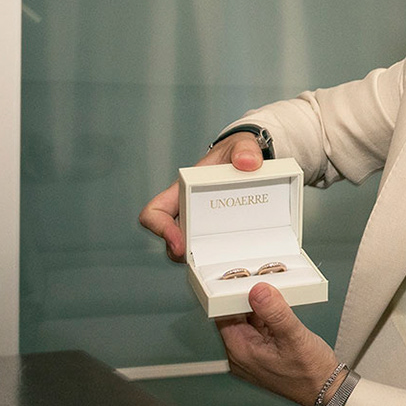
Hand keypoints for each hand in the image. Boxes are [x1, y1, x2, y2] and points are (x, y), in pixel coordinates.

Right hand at [137, 130, 267, 262]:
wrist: (250, 161)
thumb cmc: (236, 153)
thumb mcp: (242, 145)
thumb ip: (245, 150)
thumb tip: (247, 163)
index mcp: (183, 190)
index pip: (155, 212)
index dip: (160, 229)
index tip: (179, 242)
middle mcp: (187, 210)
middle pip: (170, 239)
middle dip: (181, 253)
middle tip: (202, 260)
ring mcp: (201, 223)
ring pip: (189, 250)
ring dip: (200, 258)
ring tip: (221, 260)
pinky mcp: (217, 232)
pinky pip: (210, 250)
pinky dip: (217, 256)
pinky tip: (236, 257)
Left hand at [217, 283, 339, 405]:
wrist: (327, 391)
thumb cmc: (311, 374)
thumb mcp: (294, 337)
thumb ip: (275, 312)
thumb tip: (258, 291)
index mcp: (241, 352)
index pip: (223, 315)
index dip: (232, 296)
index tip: (246, 282)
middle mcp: (241, 356)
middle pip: (234, 317)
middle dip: (249, 300)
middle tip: (265, 287)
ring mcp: (252, 355)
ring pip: (247, 321)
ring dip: (260, 308)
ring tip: (276, 299)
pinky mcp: (263, 353)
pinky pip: (258, 328)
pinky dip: (267, 317)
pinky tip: (279, 312)